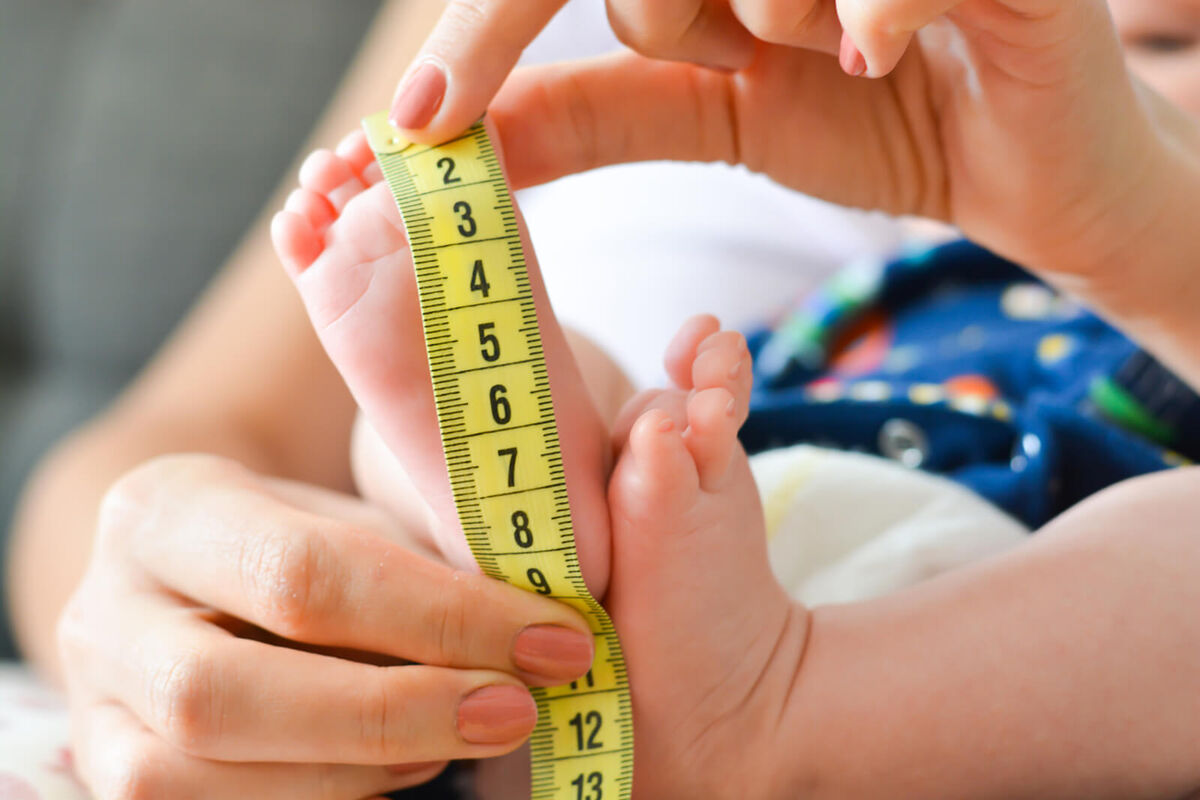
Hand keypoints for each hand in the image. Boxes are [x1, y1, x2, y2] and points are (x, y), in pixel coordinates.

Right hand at [57, 454, 594, 798]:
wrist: (201, 584)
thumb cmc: (307, 542)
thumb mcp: (356, 517)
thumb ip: (429, 552)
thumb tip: (548, 620)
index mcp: (165, 509)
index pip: (303, 573)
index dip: (440, 618)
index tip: (556, 639)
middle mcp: (102, 612)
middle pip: (229, 695)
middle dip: (395, 712)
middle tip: (518, 709)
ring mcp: (95, 710)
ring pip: (202, 778)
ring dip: (362, 771)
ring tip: (465, 734)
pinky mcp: (112, 779)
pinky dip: (326, 799)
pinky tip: (406, 770)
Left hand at [478, 0, 1199, 386]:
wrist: (1018, 165)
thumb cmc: (870, 124)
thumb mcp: (714, 117)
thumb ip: (592, 113)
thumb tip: (450, 135)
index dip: (488, 31)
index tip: (422, 123)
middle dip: (674, 12)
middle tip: (759, 42)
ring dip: (781, 27)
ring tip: (850, 41)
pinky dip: (866, 18)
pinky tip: (883, 52)